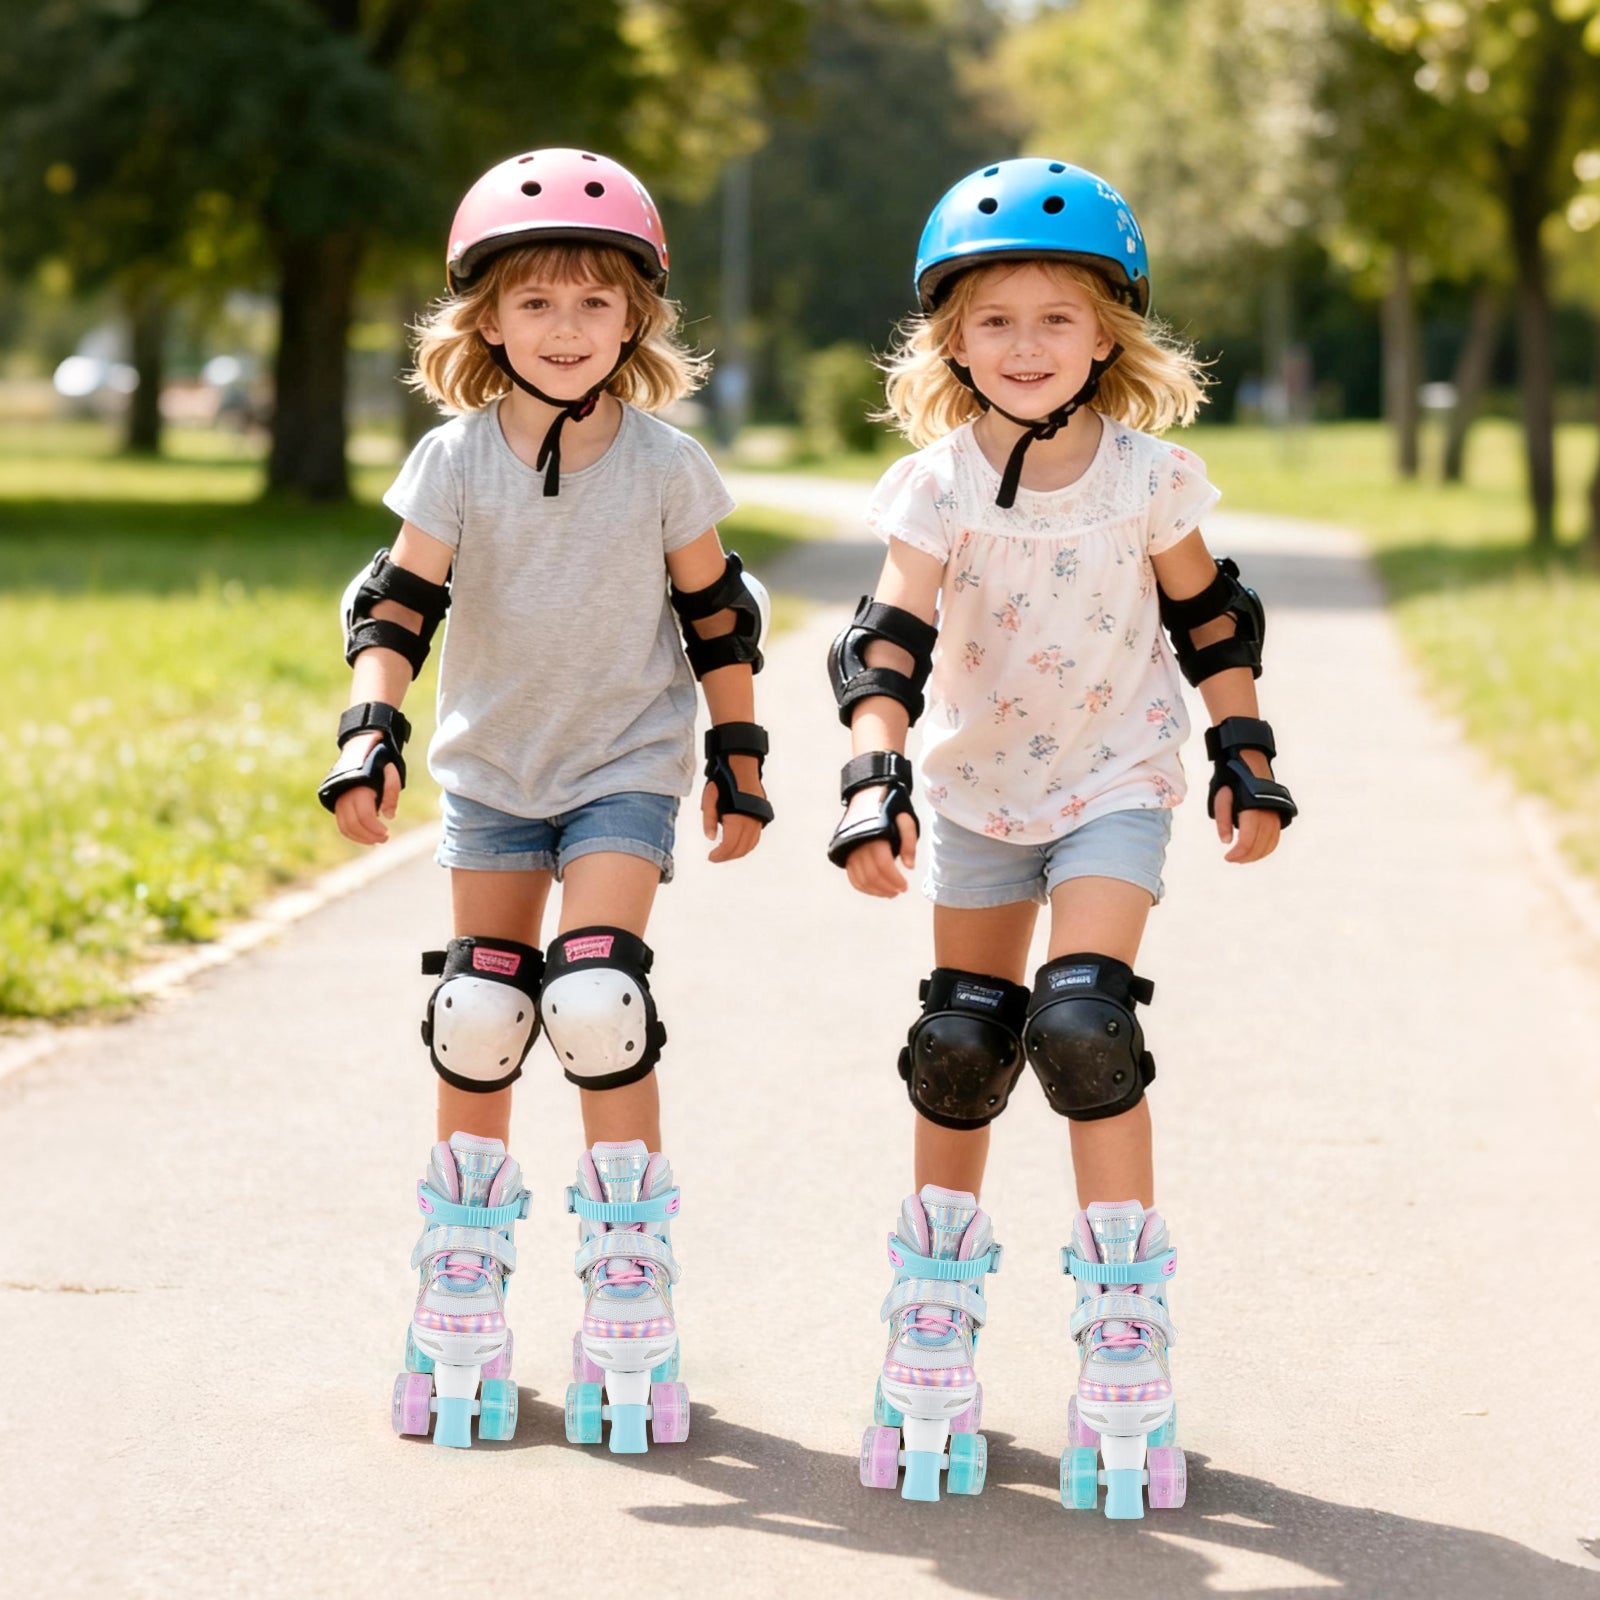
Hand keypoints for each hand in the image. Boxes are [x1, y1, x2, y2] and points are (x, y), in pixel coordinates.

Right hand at [331, 731, 399, 844]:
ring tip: (376, 840)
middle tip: (384, 839)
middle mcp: (345, 795)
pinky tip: (366, 835)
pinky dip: (352, 833)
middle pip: (353, 824)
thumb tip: (389, 816)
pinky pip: (341, 823)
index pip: (364, 816)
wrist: (358, 750)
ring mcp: (339, 799)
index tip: (386, 833)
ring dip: (360, 837)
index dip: (375, 828)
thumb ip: (391, 793)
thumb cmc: (378, 762)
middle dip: (369, 836)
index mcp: (359, 788)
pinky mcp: (337, 803)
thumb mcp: (391, 772)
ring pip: (345, 827)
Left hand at [701, 780, 763, 861]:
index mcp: (737, 818)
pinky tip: (737, 845)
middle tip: (716, 857)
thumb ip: (709, 820)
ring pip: (750, 845)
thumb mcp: (709, 799)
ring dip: (737, 852)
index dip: (720, 855)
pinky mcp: (761, 817)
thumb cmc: (723, 782)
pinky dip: (746, 845)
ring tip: (725, 853)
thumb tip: (711, 837)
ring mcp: (758, 820)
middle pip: (740, 848)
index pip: (729, 845)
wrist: (742, 768)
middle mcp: (751, 821)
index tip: (711, 857)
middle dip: (727, 856)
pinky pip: (755, 838)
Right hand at [842, 786, 916, 896]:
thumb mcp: (905, 819)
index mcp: (875, 835)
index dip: (895, 879)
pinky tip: (876, 889)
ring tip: (890, 893)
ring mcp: (850, 850)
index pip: (884, 865)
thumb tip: (909, 866)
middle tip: (899, 891)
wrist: (867, 795)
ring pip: (861, 879)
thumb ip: (909, 841)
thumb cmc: (889, 808)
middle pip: (872, 875)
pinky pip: (852, 877)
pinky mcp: (846, 854)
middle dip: (887, 887)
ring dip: (876, 891)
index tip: (905, 887)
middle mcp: (859, 844)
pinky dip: (864, 887)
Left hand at [1214, 749, 1280, 863]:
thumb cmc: (1232, 780)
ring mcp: (1275, 814)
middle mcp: (1267, 813)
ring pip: (1270, 843)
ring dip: (1257, 854)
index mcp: (1252, 809)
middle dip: (1246, 856)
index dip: (1238, 853)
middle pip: (1259, 845)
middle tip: (1233, 859)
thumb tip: (1226, 841)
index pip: (1247, 840)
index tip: (1227, 857)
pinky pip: (1275, 837)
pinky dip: (1267, 847)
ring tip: (1242, 857)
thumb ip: (1223, 821)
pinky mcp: (1278, 814)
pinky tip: (1255, 851)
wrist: (1251, 763)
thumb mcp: (1221, 797)